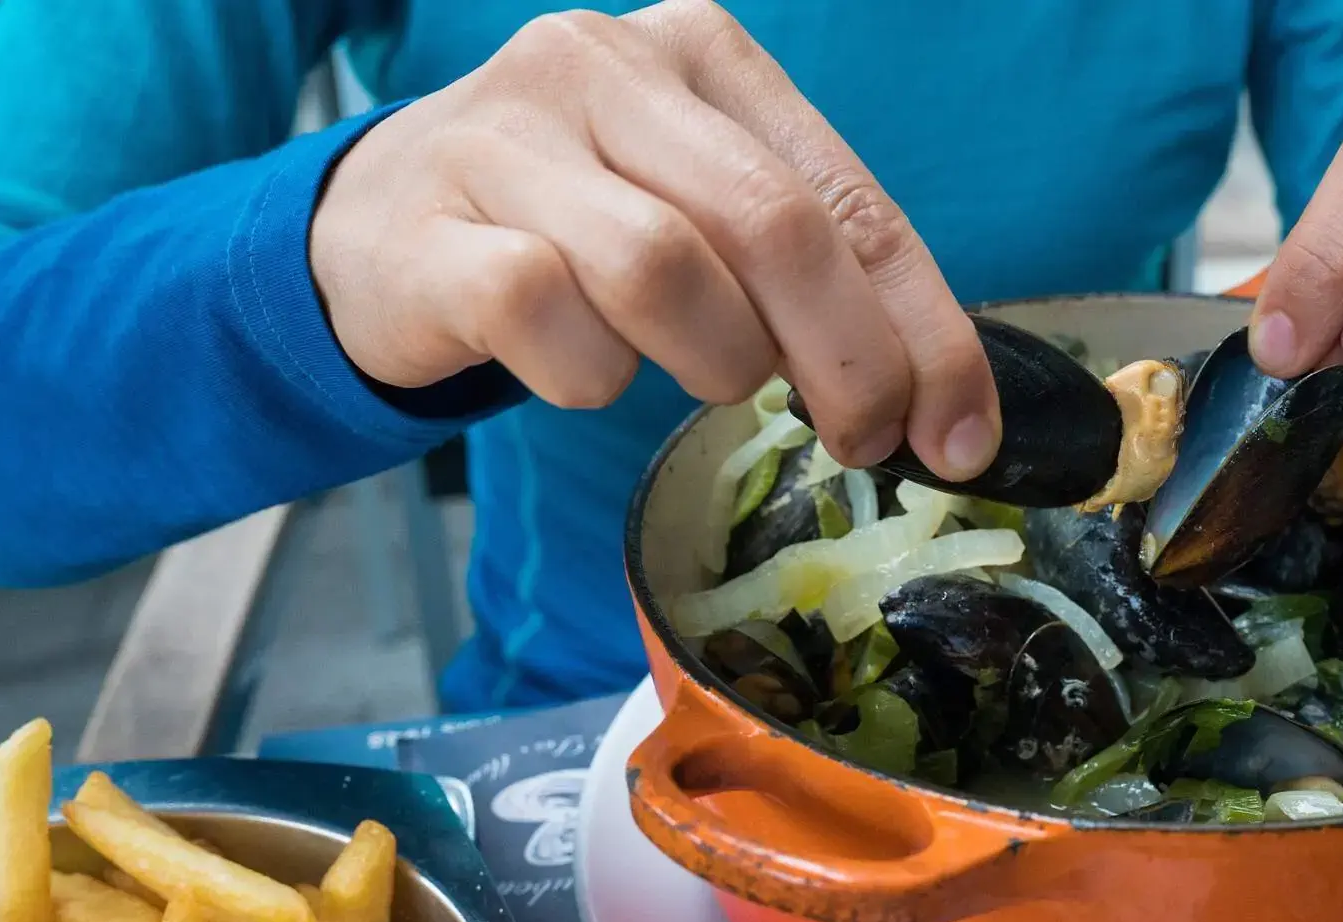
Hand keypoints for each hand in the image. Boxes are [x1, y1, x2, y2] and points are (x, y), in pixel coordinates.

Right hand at [309, 0, 996, 478]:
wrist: (382, 224)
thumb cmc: (577, 227)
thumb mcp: (704, 217)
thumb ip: (812, 280)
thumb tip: (940, 413)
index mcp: (702, 55)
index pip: (849, 198)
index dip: (923, 330)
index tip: (960, 438)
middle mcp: (604, 65)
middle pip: (772, 226)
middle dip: (845, 362)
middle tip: (862, 444)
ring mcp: (505, 136)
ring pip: (661, 271)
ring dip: (707, 361)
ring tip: (693, 370)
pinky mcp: (428, 225)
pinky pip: (543, 318)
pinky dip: (585, 374)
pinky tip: (579, 365)